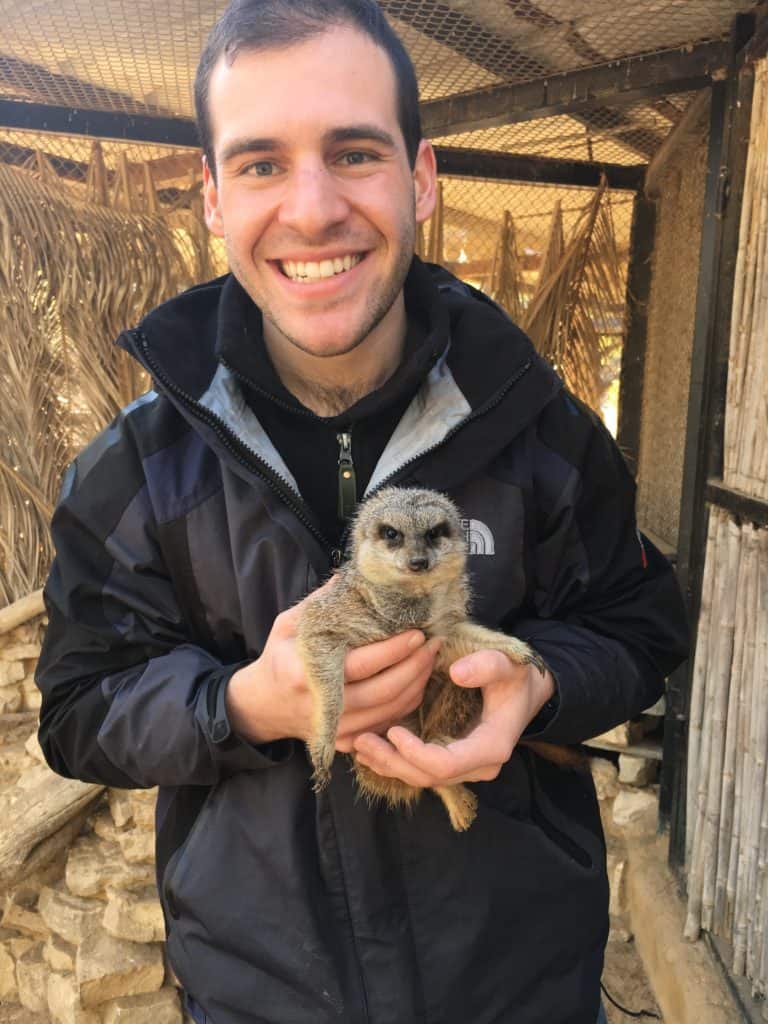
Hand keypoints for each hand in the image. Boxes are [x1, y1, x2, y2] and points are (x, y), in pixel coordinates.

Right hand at [225, 586, 439, 746]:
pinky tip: (417, 682)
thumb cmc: (279, 658)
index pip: (362, 663)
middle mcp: (323, 705)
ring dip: (417, 684)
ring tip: (431, 658)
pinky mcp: (345, 741)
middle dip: (415, 666)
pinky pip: (386, 724)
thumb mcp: (288, 625)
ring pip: (390, 710)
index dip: (394, 649)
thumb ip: (319, 601)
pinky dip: (407, 704)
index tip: (417, 632)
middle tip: (434, 643)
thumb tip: (353, 575)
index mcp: (306, 672)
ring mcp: (335, 728)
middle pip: (383, 690)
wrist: (263, 705)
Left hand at [352, 649, 554, 787]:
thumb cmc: (515, 675)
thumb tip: (457, 673)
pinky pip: (423, 769)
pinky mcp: (455, 761)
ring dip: (390, 764)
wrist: (527, 689)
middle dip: (393, 761)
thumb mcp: (507, 664)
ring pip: (423, 777)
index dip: (416, 753)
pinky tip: (372, 750)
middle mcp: (480, 765)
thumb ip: (486, 666)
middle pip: (430, 776)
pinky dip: (397, 761)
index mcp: (492, 746)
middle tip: (361, 741)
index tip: (393, 730)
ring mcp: (467, 767)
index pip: (447, 763)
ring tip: (359, 746)